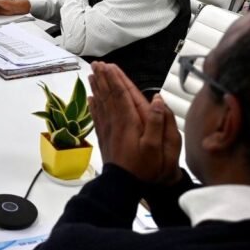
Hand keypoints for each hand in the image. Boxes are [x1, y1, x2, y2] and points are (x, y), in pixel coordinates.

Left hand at [87, 62, 182, 184]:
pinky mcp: (105, 137)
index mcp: (130, 122)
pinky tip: (91, 98)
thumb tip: (157, 99)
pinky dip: (94, 105)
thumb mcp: (158, 147)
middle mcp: (116, 123)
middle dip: (104, 79)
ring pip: (101, 103)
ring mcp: (108, 130)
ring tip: (92, 75)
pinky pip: (97, 116)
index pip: (121, 95)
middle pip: (108, 95)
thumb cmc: (144, 168)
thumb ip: (158, 122)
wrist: (123, 185)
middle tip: (96, 64)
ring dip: (97, 88)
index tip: (109, 66)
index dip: (116, 79)